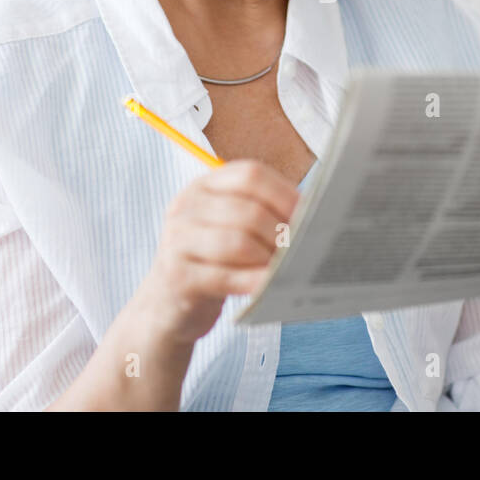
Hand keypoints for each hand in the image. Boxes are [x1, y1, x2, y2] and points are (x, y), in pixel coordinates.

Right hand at [131, 159, 299, 346]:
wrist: (166, 304)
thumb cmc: (211, 261)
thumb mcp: (229, 228)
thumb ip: (261, 215)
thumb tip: (314, 215)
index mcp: (204, 185)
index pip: (250, 175)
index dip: (285, 194)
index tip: (309, 215)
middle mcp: (186, 206)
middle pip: (247, 210)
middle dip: (280, 232)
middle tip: (301, 250)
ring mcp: (177, 240)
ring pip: (237, 242)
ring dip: (269, 258)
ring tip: (286, 269)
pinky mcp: (177, 276)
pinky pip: (225, 277)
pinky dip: (254, 282)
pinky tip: (270, 288)